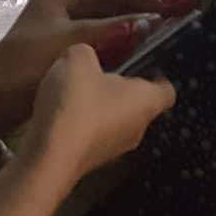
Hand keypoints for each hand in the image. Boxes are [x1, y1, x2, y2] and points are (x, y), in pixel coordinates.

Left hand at [0, 0, 160, 121]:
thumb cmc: (29, 64)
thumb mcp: (75, 42)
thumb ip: (115, 30)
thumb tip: (152, 23)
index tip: (166, 11)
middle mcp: (61, 5)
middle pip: (107, 5)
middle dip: (135, 15)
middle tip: (165, 29)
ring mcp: (59, 28)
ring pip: (102, 25)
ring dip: (125, 33)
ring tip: (154, 44)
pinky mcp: (59, 50)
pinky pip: (94, 44)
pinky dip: (113, 49)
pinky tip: (132, 60)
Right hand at [23, 46, 174, 179]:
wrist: (48, 155)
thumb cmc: (76, 102)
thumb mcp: (78, 59)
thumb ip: (88, 52)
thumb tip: (87, 57)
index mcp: (147, 101)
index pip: (167, 90)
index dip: (156, 75)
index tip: (140, 64)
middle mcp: (138, 129)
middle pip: (138, 106)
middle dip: (120, 90)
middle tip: (99, 72)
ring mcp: (116, 151)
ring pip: (115, 122)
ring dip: (99, 109)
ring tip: (75, 93)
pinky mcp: (92, 163)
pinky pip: (93, 137)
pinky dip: (82, 126)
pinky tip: (61, 116)